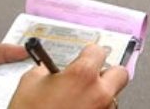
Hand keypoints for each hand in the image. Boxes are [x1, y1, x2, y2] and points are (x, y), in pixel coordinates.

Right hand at [9, 44, 128, 108]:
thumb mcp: (29, 84)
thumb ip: (46, 70)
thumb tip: (49, 70)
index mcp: (82, 75)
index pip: (98, 51)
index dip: (89, 52)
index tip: (85, 55)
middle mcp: (99, 93)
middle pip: (120, 73)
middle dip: (108, 72)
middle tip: (92, 75)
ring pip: (114, 96)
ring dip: (102, 94)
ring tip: (82, 98)